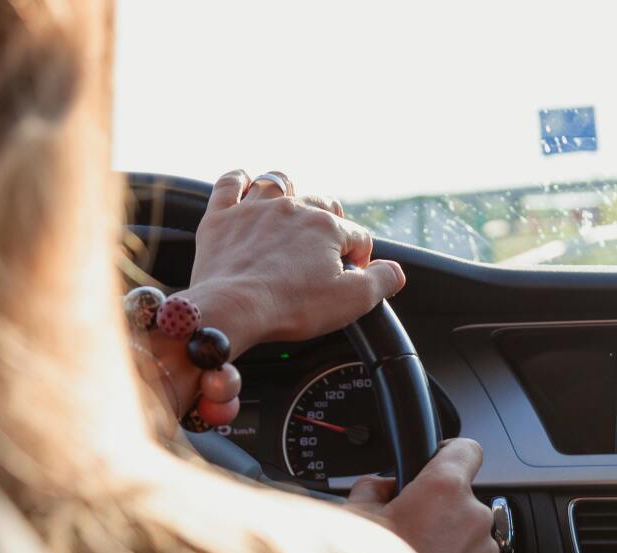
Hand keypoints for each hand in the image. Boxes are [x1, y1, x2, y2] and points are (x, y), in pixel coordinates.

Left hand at [185, 169, 405, 356]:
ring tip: (291, 212)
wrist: (233, 309)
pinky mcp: (221, 218)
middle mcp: (293, 208)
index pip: (357, 236)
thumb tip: (395, 270)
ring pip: (278, 183)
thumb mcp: (354, 301)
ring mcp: (254, 209)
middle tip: (325, 252)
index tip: (350, 280)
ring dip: (290, 193)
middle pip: (322, 204)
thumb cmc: (292, 306)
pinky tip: (245, 184)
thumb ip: (384, 280)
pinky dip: (239, 180)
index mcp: (327, 227)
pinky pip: (229, 183)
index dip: (359, 259)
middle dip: (330, 224)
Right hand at [346, 439, 500, 552]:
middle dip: (437, 509)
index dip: (449, 452)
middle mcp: (473, 518)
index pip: (466, 449)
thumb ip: (371, 489)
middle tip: (404, 529)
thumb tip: (379, 487)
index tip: (438, 460)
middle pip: (462, 499)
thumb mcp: (352, 518)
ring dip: (447, 542)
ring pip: (468, 535)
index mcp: (444, 490)